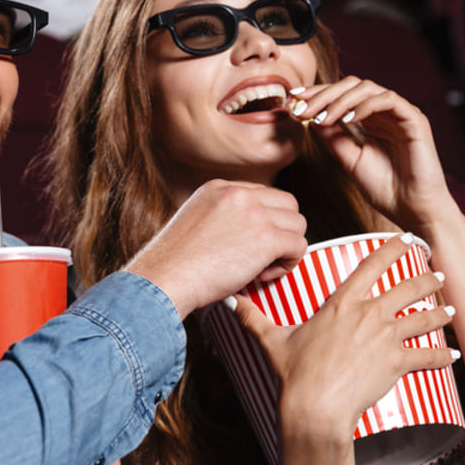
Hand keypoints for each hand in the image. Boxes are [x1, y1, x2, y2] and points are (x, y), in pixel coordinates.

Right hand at [123, 180, 307, 318]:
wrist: (165, 277)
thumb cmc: (174, 264)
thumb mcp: (194, 222)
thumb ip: (221, 218)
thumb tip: (243, 235)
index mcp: (219, 187)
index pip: (263, 195)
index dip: (264, 222)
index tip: (248, 245)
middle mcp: (239, 193)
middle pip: (288, 205)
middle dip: (281, 231)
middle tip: (260, 257)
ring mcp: (254, 213)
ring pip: (298, 225)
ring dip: (286, 249)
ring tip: (260, 268)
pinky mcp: (266, 237)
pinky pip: (299, 246)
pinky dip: (287, 264)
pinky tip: (262, 276)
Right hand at [233, 234, 456, 437]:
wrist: (315, 406)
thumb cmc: (294, 372)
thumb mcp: (271, 340)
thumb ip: (253, 317)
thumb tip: (228, 301)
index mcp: (342, 302)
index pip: (372, 265)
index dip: (392, 249)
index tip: (405, 240)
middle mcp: (369, 313)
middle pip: (407, 288)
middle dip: (427, 279)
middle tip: (439, 273)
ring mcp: (386, 337)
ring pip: (424, 319)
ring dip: (441, 312)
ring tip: (451, 308)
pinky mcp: (397, 363)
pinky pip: (428, 357)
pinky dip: (444, 356)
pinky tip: (455, 354)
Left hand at [289, 76, 454, 230]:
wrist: (411, 210)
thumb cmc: (384, 188)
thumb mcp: (349, 159)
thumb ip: (333, 137)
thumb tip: (310, 116)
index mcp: (371, 120)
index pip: (342, 96)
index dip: (317, 94)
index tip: (293, 100)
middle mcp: (385, 113)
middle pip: (352, 86)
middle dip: (323, 94)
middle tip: (302, 108)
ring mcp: (400, 114)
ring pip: (368, 88)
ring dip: (340, 100)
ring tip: (322, 117)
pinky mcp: (415, 120)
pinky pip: (389, 100)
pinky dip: (365, 106)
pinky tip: (348, 120)